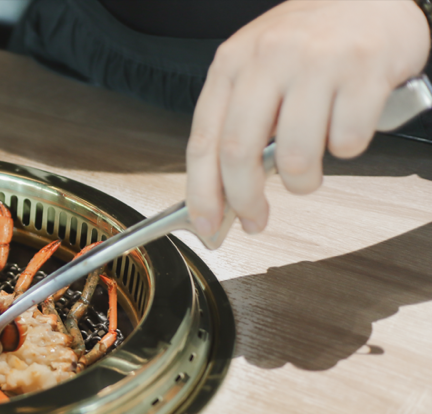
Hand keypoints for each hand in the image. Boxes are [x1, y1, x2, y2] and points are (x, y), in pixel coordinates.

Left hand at [185, 0, 430, 235]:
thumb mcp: (258, 66)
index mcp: (232, 62)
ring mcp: (316, 62)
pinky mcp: (363, 69)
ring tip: (307, 174)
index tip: (208, 224)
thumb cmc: (311, 39)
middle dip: (244, 199)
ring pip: (296, 156)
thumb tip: (224, 190)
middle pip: (239, 152)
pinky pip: (347, 141)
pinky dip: (346, 150)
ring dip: (301, 182)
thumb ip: (238, 119)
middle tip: (256, 217)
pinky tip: (345, 128)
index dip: (202, 193)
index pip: (203, 140)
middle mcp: (268, 58)